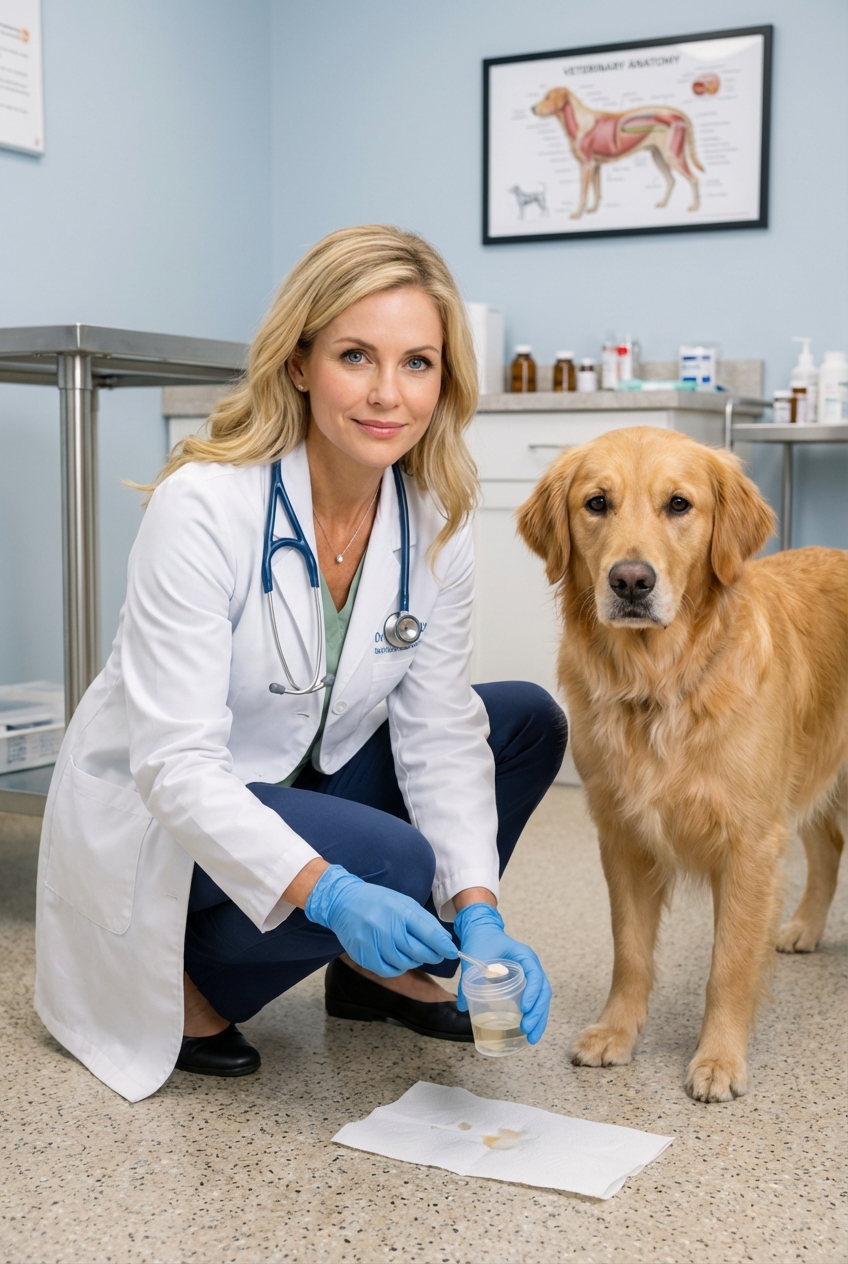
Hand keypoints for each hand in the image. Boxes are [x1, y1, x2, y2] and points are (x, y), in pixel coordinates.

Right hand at [305, 864, 456, 976]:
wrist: (343, 902)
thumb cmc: (377, 902)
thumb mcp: (403, 903)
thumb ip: (423, 921)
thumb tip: (444, 940)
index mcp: (400, 911)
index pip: (429, 934)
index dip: (444, 946)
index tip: (452, 952)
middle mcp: (387, 928)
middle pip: (419, 952)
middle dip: (433, 955)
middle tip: (437, 954)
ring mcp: (374, 943)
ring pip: (405, 963)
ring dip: (414, 960)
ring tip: (413, 952)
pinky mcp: (364, 956)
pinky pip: (389, 971)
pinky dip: (398, 967)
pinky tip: (398, 958)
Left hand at [453, 902, 551, 1043]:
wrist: (483, 931)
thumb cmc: (481, 942)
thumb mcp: (474, 958)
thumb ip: (468, 980)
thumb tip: (463, 1006)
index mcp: (524, 956)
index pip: (535, 975)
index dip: (532, 993)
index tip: (524, 1009)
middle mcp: (532, 966)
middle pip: (543, 991)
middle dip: (538, 1014)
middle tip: (527, 1031)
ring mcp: (531, 975)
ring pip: (542, 999)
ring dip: (539, 1019)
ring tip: (531, 1039)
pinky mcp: (526, 983)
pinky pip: (535, 1000)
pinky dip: (535, 1015)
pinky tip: (528, 1031)